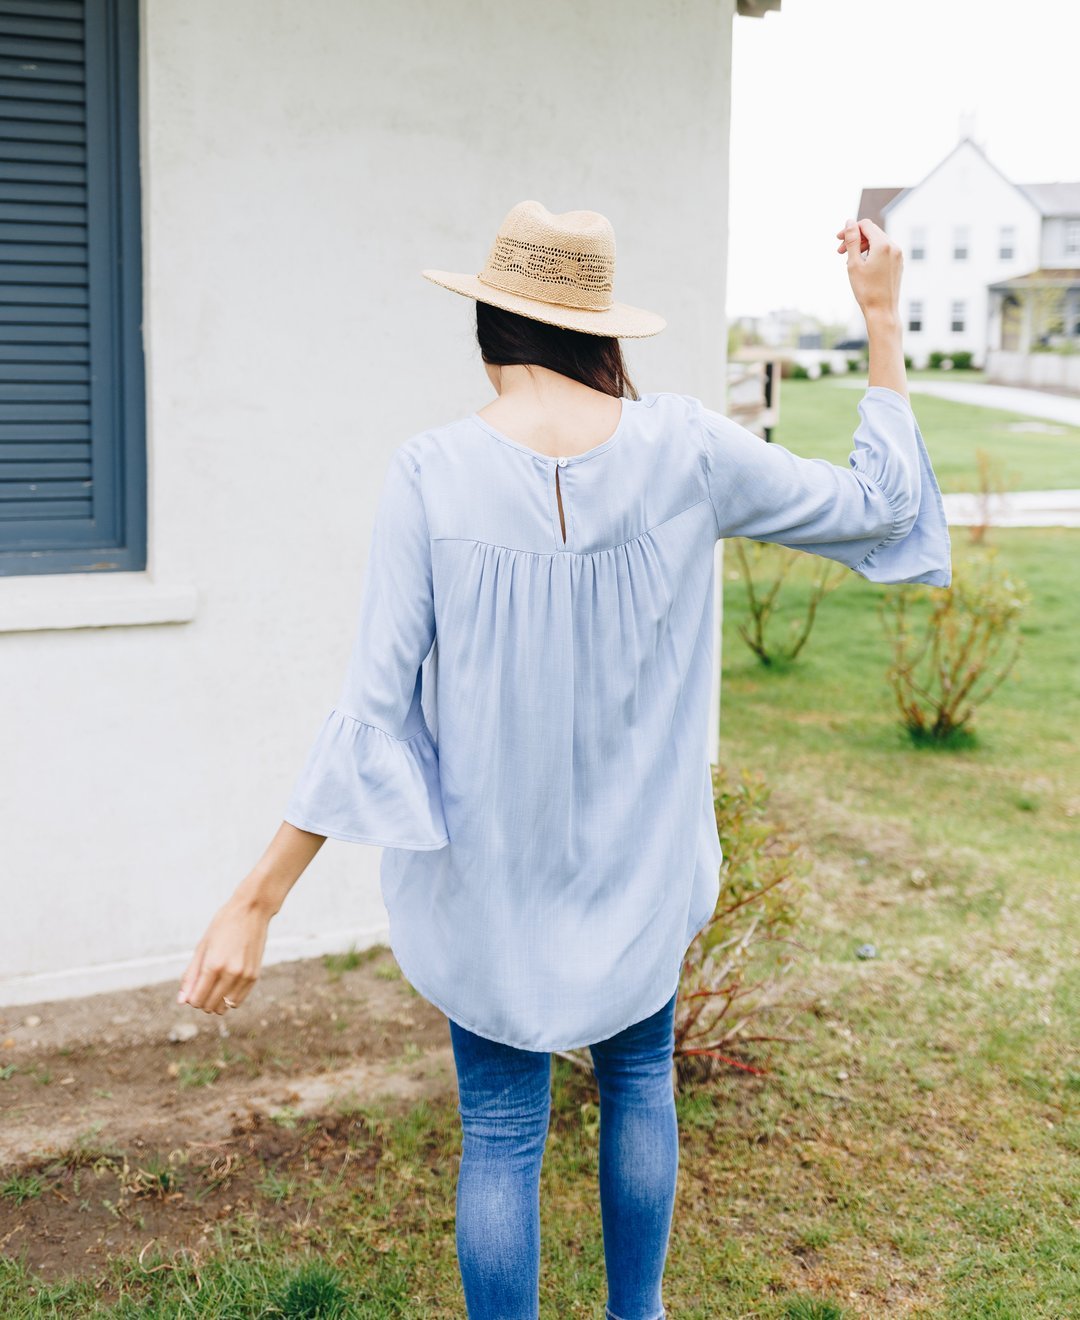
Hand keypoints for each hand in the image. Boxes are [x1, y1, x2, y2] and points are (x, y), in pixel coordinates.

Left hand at [177, 896, 269, 1014]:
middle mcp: (230, 973)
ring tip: (214, 987)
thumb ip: (191, 975)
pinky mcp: (254, 975)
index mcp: (213, 965)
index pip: (197, 999)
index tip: (192, 990)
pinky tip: (226, 985)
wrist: (251, 910)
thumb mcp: (202, 947)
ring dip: (216, 1002)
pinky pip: (238, 1000)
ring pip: (225, 1006)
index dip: (191, 999)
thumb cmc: (223, 925)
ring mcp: (244, 976)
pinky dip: (229, 998)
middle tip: (202, 987)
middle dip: (202, 1001)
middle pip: (210, 1005)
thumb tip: (182, 1001)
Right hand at [834, 217, 902, 319]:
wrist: (882, 311)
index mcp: (883, 245)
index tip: (838, 240)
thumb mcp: (854, 264)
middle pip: (872, 232)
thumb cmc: (866, 290)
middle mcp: (894, 247)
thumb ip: (852, 240)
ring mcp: (898, 255)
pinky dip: (871, 253)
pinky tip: (861, 266)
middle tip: (840, 252)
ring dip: (862, 246)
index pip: (865, 225)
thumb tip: (849, 222)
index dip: (850, 229)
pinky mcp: (898, 264)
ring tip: (849, 261)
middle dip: (855, 238)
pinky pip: (883, 251)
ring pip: (877, 241)